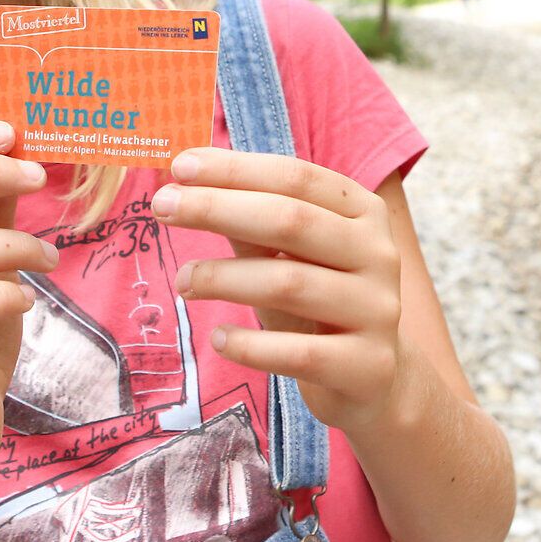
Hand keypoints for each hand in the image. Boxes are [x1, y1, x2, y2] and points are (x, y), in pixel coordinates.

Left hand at [152, 149, 403, 433]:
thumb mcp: (289, 257)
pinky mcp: (367, 365)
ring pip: (290, 283)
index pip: (298, 178)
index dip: (237, 169)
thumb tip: (189, 188)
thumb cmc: (318, 301)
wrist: (374, 376)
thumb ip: (251, 224)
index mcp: (363, 213)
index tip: (180, 166)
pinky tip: (218, 338)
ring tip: (184, 282)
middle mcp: (379, 254)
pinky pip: (299, 352)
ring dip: (224, 278)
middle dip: (219, 209)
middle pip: (293, 221)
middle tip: (162, 207)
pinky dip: (251, 345)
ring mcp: (378, 310)